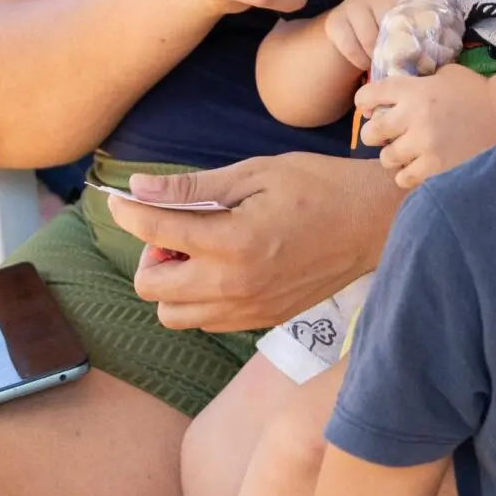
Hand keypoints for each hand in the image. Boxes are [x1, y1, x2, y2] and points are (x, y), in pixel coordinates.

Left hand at [107, 152, 401, 330]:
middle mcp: (236, 285)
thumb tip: (140, 188)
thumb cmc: (317, 186)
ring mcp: (249, 309)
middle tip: (173, 228)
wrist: (373, 224)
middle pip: (152, 289)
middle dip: (149, 254)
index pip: (155, 233)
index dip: (128, 212)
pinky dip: (197, 298)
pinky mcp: (262, 320)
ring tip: (195, 252)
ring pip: (173, 315)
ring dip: (171, 283)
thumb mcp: (253, 173)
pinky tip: (219, 267)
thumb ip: (192, 188)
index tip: (122, 199)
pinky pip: (206, 321)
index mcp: (234, 242)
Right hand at [326, 0, 438, 70]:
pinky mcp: (335, 20)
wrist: (355, 36)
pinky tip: (366, 62)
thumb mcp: (412, 28)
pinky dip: (360, 59)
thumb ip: (425, 32)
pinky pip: (350, 46)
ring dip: (377, 56)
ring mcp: (354, 3)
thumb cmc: (392, 34)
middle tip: (404, 56)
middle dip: (398, 43)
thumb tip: (440, 52)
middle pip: (392, 17)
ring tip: (384, 61)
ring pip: (370, 37)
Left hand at [355, 64, 495, 186]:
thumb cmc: (476, 92)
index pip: (368, 96)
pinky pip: (404, 178)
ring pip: (386, 158)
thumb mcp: (445, 74)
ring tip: (408, 153)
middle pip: (370, 133)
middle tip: (388, 136)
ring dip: (394, 157)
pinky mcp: (436, 167)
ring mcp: (424, 143)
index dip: (365, 103)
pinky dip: (408, 174)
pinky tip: (419, 167)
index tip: (371, 109)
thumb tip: (395, 92)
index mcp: (413, 89)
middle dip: (375, 135)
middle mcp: (413, 115)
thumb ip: (418, 81)